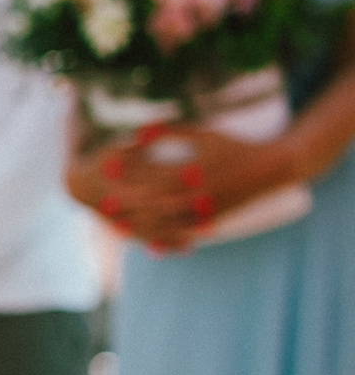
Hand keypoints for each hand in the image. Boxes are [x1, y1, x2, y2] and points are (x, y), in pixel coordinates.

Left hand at [80, 127, 291, 252]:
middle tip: (103, 204)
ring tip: (117, 227)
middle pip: (156, 202)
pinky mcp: (214, 221)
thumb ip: (173, 131)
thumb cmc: (235, 146)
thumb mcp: (206, 134)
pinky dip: (166, 239)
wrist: (272, 168)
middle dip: (129, 204)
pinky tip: (148, 245)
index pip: (154, 174)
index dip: (130, 174)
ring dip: (142, 226)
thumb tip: (141, 129)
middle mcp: (199, 193)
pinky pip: (186, 233)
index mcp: (194, 170)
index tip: (108, 172)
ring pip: (169, 222)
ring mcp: (207, 210)